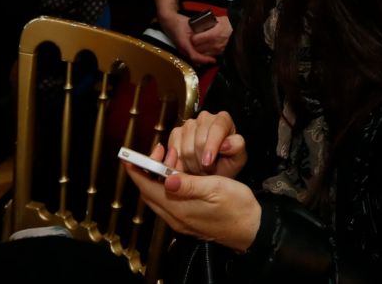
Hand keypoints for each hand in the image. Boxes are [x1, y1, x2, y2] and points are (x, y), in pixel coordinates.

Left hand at [129, 160, 261, 250]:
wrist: (251, 229)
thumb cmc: (236, 206)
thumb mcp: (216, 189)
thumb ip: (189, 185)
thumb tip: (166, 181)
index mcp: (179, 209)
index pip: (148, 188)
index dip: (137, 171)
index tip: (130, 156)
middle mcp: (175, 217)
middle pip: (149, 193)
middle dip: (147, 171)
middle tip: (161, 151)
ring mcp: (180, 221)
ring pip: (157, 197)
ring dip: (157, 178)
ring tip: (172, 160)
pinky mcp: (188, 221)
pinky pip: (167, 202)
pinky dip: (166, 186)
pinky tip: (179, 176)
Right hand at [158, 13, 209, 64]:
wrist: (167, 21)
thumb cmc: (177, 22)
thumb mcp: (190, 25)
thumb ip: (199, 31)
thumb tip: (209, 35)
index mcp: (184, 44)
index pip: (195, 57)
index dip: (205, 59)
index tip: (213, 59)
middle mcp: (182, 49)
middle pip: (195, 60)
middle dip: (205, 61)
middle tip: (214, 59)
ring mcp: (181, 50)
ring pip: (193, 59)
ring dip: (202, 59)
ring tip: (211, 57)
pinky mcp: (182, 49)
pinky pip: (191, 55)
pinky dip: (198, 56)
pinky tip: (204, 53)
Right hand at [163, 109, 246, 178]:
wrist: (212, 172)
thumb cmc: (227, 163)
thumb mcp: (238, 158)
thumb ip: (236, 147)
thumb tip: (225, 144)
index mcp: (223, 119)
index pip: (216, 128)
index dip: (211, 146)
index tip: (208, 162)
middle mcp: (205, 118)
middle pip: (199, 140)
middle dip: (203, 161)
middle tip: (208, 170)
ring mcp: (189, 124)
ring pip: (186, 148)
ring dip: (193, 164)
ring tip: (200, 169)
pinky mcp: (176, 133)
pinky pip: (174, 150)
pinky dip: (181, 163)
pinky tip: (189, 166)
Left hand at [192, 14, 232, 58]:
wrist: (241, 32)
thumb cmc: (231, 25)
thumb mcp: (220, 19)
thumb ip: (210, 21)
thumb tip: (200, 21)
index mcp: (214, 34)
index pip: (196, 39)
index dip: (193, 37)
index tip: (193, 35)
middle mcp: (215, 44)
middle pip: (197, 48)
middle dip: (194, 44)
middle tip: (194, 40)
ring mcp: (218, 50)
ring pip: (202, 54)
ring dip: (199, 50)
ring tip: (199, 44)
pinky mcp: (220, 54)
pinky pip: (208, 56)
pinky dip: (205, 53)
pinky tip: (206, 48)